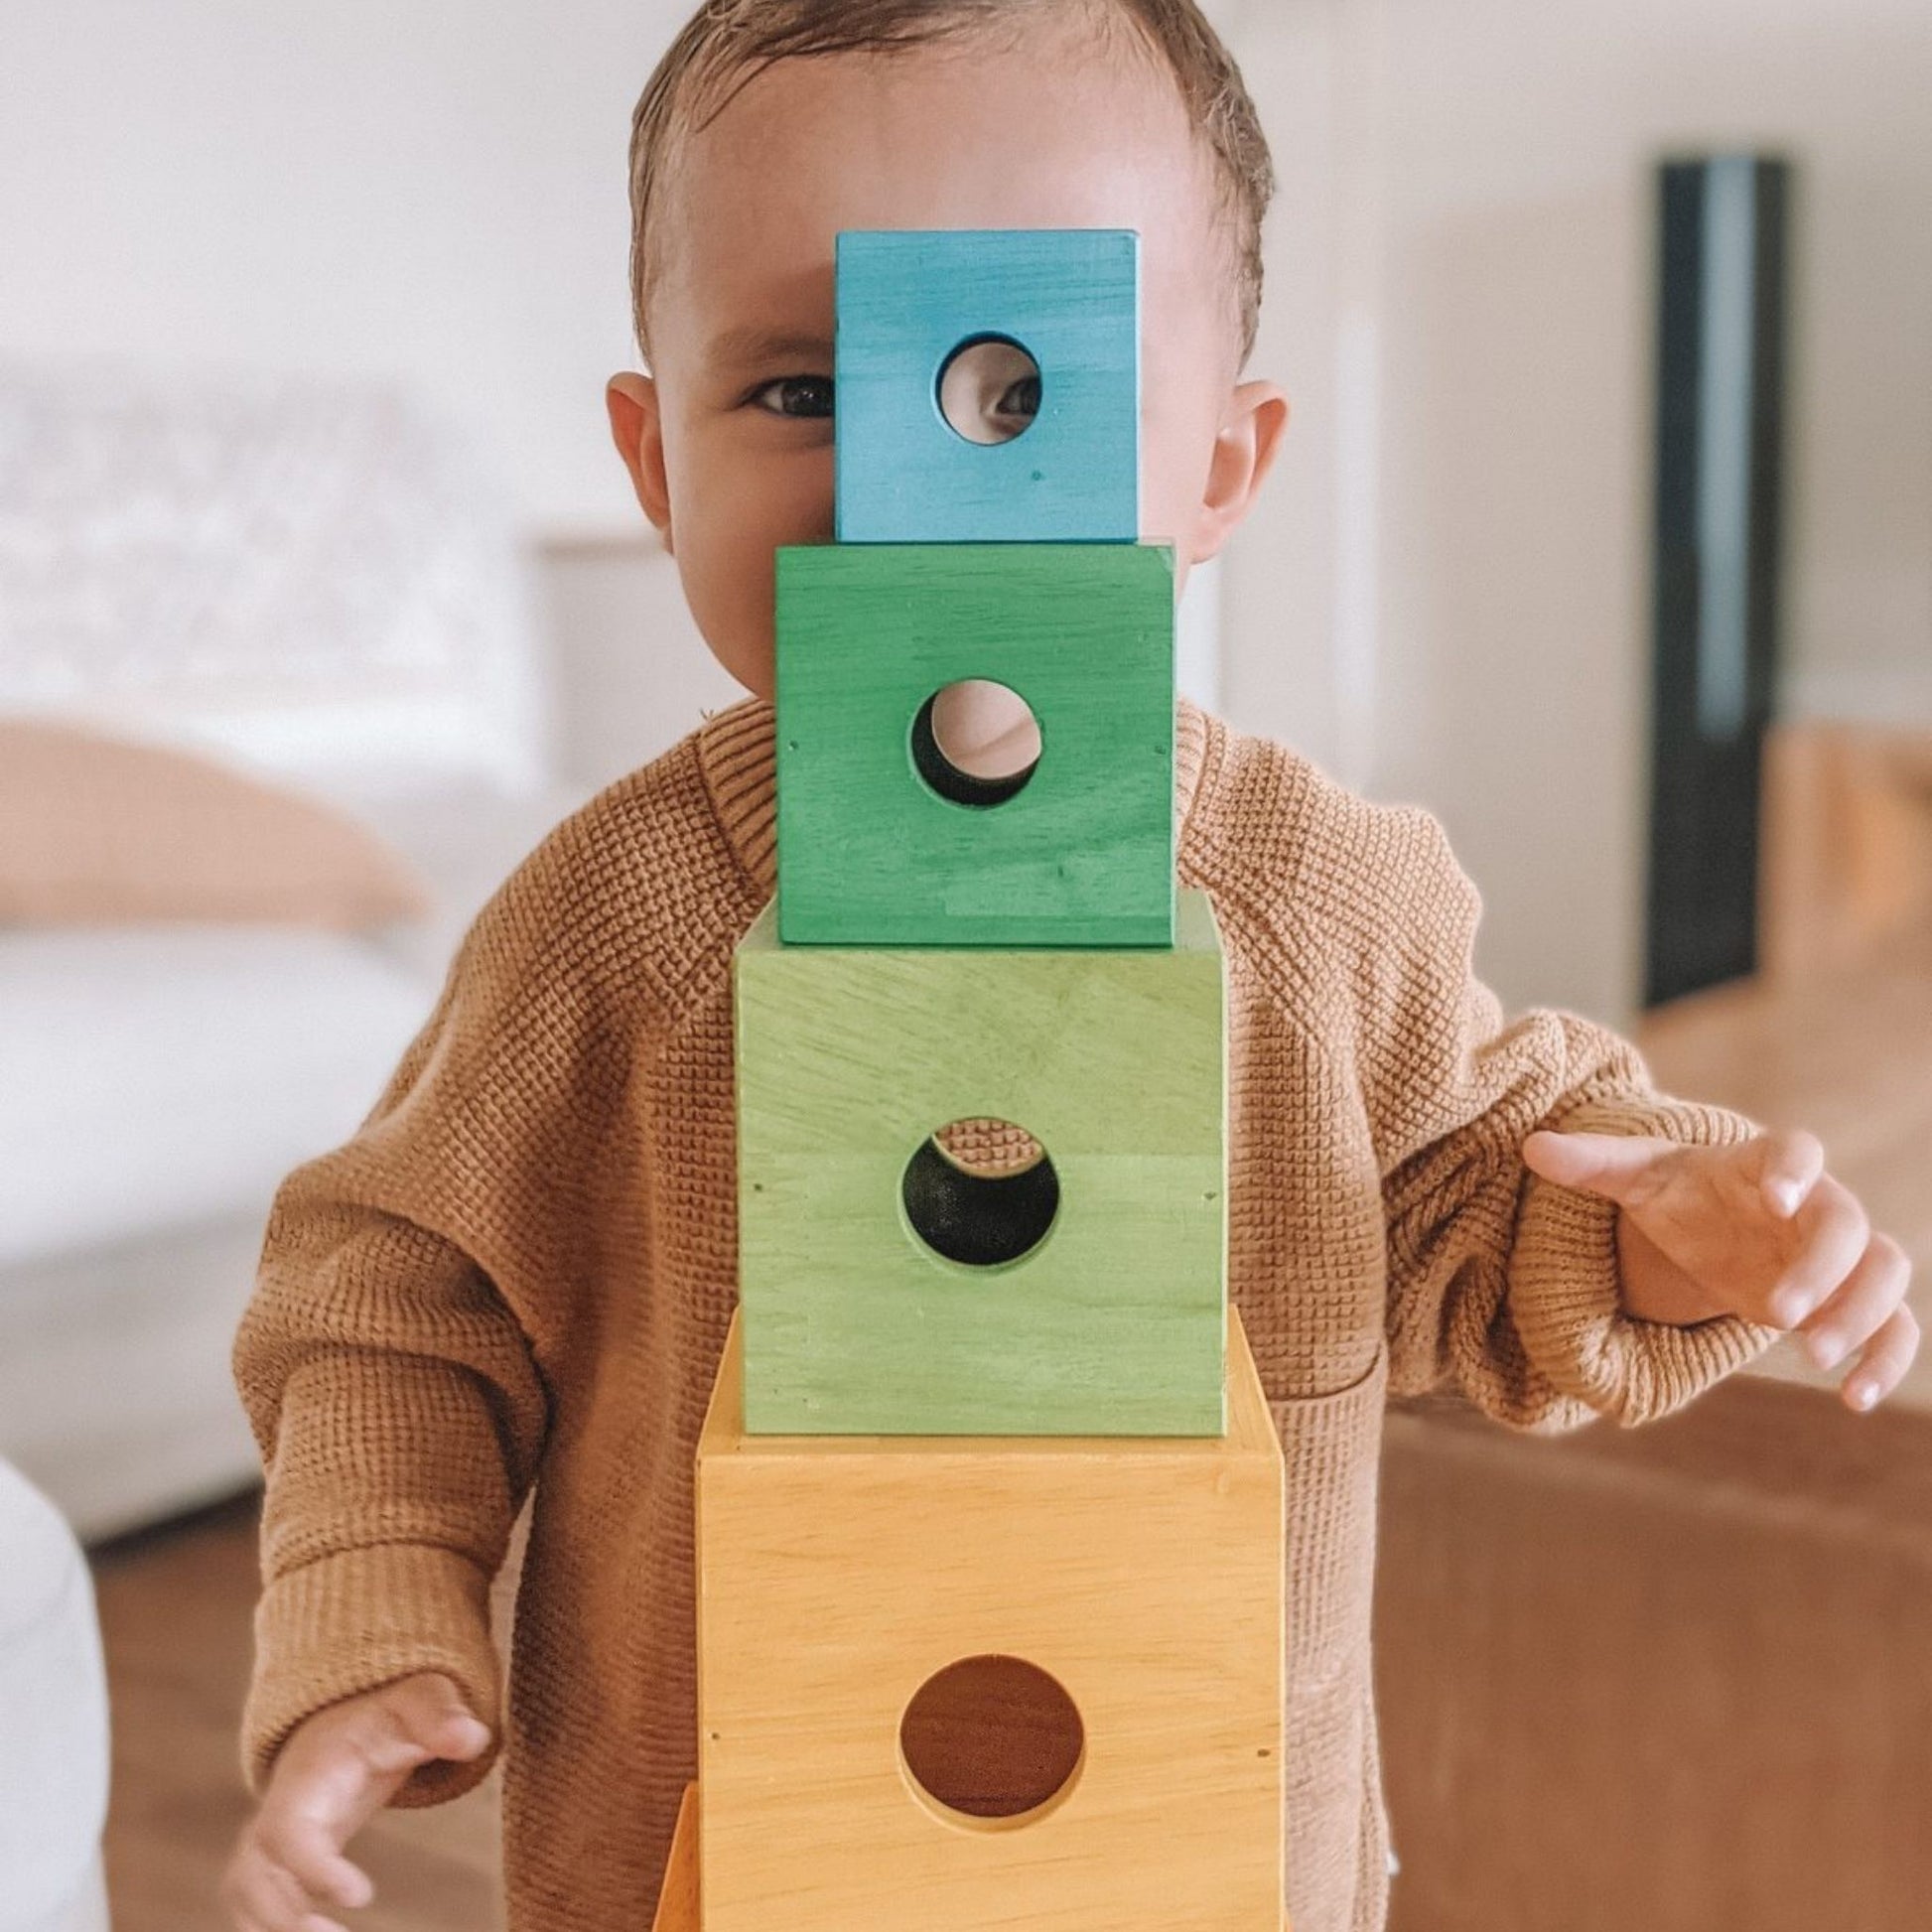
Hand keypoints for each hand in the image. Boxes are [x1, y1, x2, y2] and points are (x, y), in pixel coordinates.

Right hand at [219, 1670, 491, 1930]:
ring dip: (276, 1930)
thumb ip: (441, 1718)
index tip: (361, 1897)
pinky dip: (279, 1929)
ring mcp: (270, 1850)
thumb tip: (472, 1740)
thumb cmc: (386, 1715)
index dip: (311, 1867)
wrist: (345, 1724)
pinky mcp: (278, 1875)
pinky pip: (261, 1913)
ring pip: (247, 1902)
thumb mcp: (417, 1701)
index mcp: (306, 1778)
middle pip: (252, 1876)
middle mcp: (276, 1817)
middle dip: (282, 1917)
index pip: (289, 1829)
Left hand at [1520, 1123, 1919, 1412]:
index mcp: (1765, 1164)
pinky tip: (1852, 1399)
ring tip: (1812, 1358)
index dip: (1794, 1168)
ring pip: (1886, 1273)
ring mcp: (1841, 1254)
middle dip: (1824, 1271)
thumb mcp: (1635, 1179)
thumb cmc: (1679, 1196)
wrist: (1715, 1229)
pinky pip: (1896, 1325)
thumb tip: (1531, 1145)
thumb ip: (1591, 1164)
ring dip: (1862, 1315)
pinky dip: (1886, 1358)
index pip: (1798, 1148)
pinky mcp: (1849, 1299)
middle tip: (1778, 1317)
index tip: (1776, 1195)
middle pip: (1849, 1225)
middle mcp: (1816, 1204)